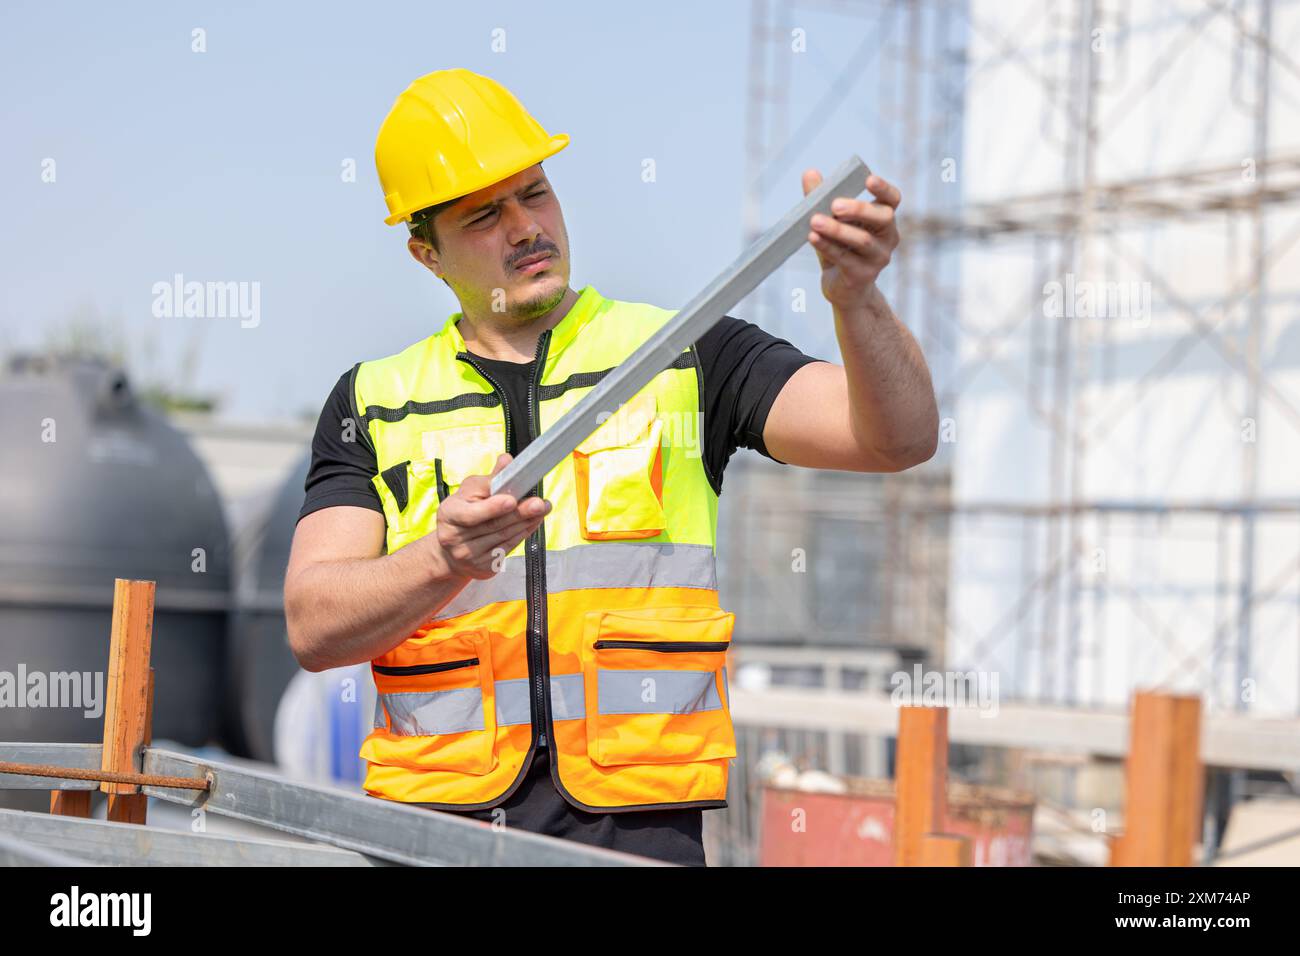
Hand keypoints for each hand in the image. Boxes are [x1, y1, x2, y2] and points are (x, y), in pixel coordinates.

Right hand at [432, 453, 549, 580]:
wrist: (450, 551)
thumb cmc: (462, 513)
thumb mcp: (468, 492)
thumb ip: (489, 479)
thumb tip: (507, 460)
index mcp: (449, 514)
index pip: (471, 514)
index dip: (492, 507)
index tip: (511, 500)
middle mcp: (455, 538)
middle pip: (494, 525)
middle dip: (520, 513)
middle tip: (540, 503)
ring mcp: (469, 556)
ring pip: (504, 537)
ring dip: (527, 522)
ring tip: (543, 509)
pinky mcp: (484, 568)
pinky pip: (509, 548)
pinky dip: (524, 534)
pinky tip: (533, 522)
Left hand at [802, 170, 901, 310]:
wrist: (843, 289)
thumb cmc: (840, 249)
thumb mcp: (830, 221)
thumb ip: (821, 198)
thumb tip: (809, 172)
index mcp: (883, 219)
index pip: (893, 199)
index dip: (884, 188)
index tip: (868, 179)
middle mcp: (887, 237)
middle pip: (883, 218)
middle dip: (859, 209)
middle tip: (835, 204)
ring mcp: (878, 258)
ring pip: (862, 241)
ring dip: (837, 230)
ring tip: (814, 221)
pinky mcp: (863, 275)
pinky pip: (845, 259)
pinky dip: (828, 247)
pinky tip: (812, 238)